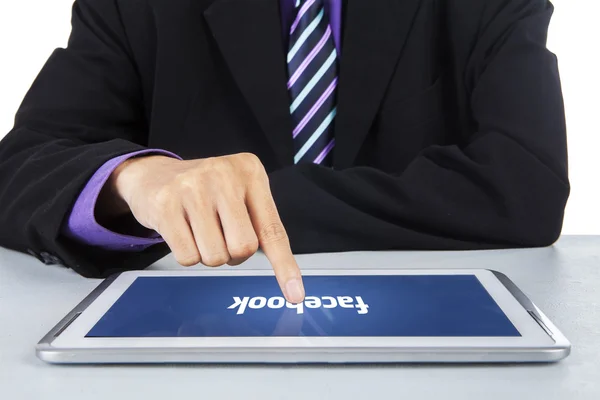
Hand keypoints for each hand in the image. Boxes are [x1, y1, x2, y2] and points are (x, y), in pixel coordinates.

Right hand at [101, 153, 304, 302]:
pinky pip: (187, 258)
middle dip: (234, 253)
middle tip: (221, 234)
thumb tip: (290, 281)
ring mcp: (192, 188)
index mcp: (250, 171)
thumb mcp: (241, 192)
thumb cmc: (206, 191)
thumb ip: (263, 224)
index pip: (273, 229)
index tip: (296, 295)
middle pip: (243, 248)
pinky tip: (182, 230)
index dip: (285, 266)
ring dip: (209, 254)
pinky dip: (188, 254)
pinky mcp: (165, 205)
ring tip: (200, 229)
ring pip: (214, 257)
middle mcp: (223, 175)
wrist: (153, 175)